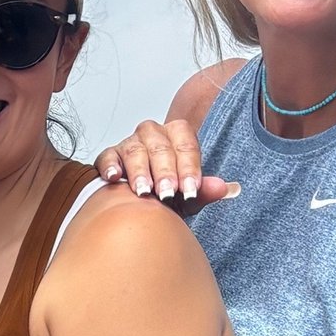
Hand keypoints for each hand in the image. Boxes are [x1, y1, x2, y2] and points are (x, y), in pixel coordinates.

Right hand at [94, 116, 239, 209]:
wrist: (139, 202)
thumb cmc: (166, 195)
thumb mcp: (187, 196)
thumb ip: (204, 191)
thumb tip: (227, 188)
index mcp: (178, 135)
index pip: (186, 145)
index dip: (189, 168)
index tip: (190, 190)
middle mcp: (154, 133)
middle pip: (160, 147)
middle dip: (165, 172)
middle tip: (167, 193)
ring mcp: (130, 143)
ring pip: (135, 150)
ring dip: (140, 172)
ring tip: (144, 191)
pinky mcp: (109, 156)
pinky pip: (108, 157)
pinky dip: (110, 166)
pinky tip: (113, 178)